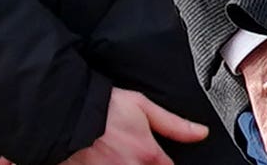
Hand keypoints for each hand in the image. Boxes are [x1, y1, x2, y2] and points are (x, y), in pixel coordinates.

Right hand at [60, 87, 209, 164]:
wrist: (66, 114)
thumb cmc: (104, 108)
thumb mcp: (144, 107)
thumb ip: (175, 125)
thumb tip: (201, 133)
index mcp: (147, 154)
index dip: (165, 164)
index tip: (160, 159)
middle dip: (147, 164)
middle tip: (136, 154)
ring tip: (122, 156)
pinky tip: (108, 160)